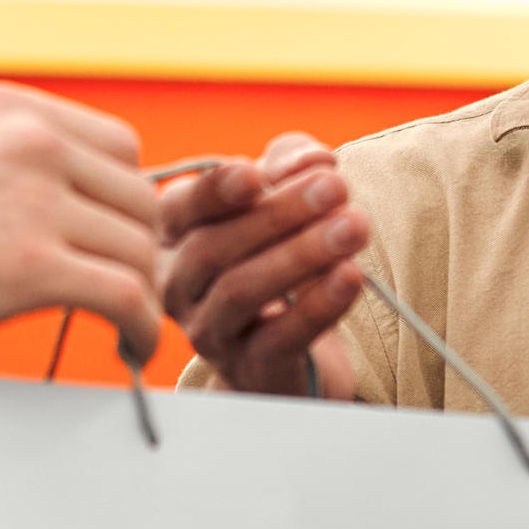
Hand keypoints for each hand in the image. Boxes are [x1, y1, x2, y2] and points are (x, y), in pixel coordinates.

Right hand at [0, 85, 165, 363]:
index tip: (113, 240)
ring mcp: (33, 200)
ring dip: (142, 295)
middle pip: (139, 197)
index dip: (122, 202)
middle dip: (135, 249)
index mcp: (8, 110)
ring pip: (139, 249)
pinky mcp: (30, 266)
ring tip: (126, 329)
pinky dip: (142, 330)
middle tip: (123, 292)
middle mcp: (30, 141)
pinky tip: (131, 350)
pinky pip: (127, 295)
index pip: (119, 147)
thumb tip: (41, 200)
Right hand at [156, 136, 367, 399]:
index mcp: (174, 237)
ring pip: (241, 291)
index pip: (180, 209)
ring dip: (301, 255)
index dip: (214, 191)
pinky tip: (351, 276)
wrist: (284, 353)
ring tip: (354, 227)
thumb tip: (313, 161)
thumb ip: (290, 165)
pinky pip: (279, 337)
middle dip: (278, 215)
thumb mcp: (280, 199)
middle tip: (335, 188)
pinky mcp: (247, 368)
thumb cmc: (274, 259)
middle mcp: (177, 285)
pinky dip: (317, 306)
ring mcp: (207, 331)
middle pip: (213, 247)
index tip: (255, 172)